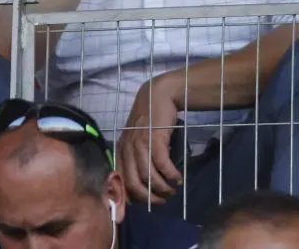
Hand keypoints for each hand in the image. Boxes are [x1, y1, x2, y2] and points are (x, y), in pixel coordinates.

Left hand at [117, 78, 182, 203]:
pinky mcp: (155, 139)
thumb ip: (135, 156)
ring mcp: (140, 144)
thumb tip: (142, 181)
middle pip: (134, 183)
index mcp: (121, 150)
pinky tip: (177, 178)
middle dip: (148, 197)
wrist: (158, 94)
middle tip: (161, 200)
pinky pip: (163, 165)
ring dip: (162, 188)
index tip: (143, 204)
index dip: (131, 196)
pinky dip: (171, 175)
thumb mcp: (136, 138)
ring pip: (149, 176)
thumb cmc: (149, 118)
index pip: (121, 180)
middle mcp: (128, 149)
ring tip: (172, 189)